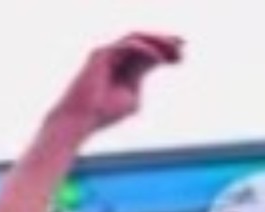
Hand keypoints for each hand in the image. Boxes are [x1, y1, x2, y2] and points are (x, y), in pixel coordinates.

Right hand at [51, 33, 183, 136]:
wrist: (80, 120)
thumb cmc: (103, 114)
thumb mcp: (131, 100)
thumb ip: (141, 84)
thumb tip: (153, 70)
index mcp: (126, 66)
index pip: (150, 53)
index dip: (168, 52)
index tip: (184, 57)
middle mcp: (117, 55)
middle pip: (146, 41)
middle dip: (166, 42)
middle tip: (184, 45)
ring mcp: (108, 53)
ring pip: (137, 38)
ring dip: (157, 41)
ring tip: (174, 48)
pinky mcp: (102, 54)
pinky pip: (128, 46)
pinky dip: (145, 50)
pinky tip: (159, 58)